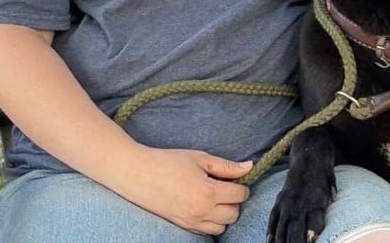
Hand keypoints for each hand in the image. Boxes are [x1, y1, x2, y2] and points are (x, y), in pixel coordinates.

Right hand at [121, 146, 252, 234]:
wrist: (139, 174)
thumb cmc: (169, 162)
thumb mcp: (200, 158)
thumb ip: (226, 166)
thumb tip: (249, 167)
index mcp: (208, 191)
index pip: (239, 195)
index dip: (242, 185)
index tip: (237, 178)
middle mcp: (202, 211)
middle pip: (234, 214)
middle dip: (234, 200)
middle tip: (226, 186)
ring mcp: (191, 222)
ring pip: (222, 227)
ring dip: (223, 213)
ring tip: (215, 196)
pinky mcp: (183, 227)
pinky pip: (206, 232)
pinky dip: (211, 222)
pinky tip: (204, 205)